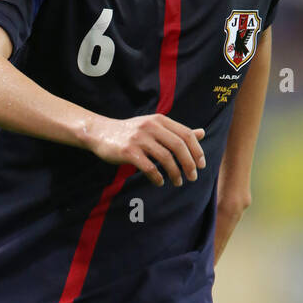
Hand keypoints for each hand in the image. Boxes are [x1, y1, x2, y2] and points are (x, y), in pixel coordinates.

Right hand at [90, 114, 205, 186]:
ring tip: (178, 182)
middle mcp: (151, 126)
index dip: (197, 151)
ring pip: (165, 158)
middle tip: (192, 177)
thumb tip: (202, 133)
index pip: (186, 134)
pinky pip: (149, 167)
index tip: (201, 165)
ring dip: (175, 173)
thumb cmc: (131, 132)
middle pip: (178, 146)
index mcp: (160, 120)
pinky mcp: (128, 151)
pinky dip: (157, 177)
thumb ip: (177, 131)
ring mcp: (139, 139)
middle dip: (189, 164)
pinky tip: (159, 182)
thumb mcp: (155, 127)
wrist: (101, 133)